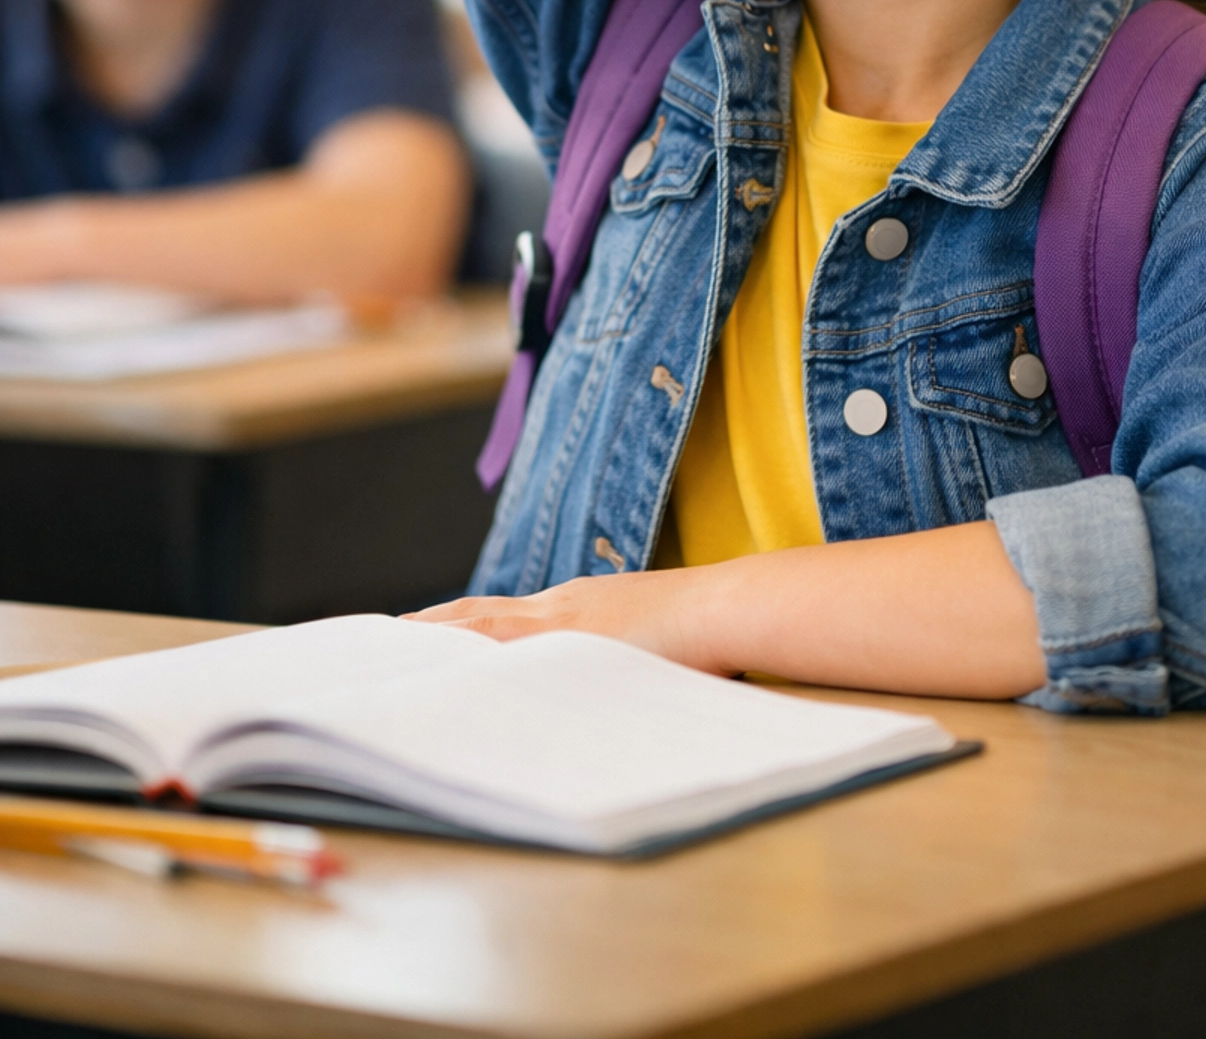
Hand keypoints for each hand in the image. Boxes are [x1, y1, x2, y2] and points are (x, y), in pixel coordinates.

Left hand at [409, 525, 1044, 699]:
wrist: (741, 609)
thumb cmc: (716, 634)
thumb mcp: (656, 648)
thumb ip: (629, 663)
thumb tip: (619, 691)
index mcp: (583, 608)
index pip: (504, 618)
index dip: (458, 626)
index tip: (416, 634)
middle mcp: (563, 607)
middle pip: (476, 618)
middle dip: (425, 632)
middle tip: (372, 645)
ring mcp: (564, 619)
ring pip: (475, 629)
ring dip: (429, 641)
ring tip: (378, 654)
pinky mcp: (571, 634)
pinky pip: (495, 646)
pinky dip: (455, 651)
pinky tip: (423, 664)